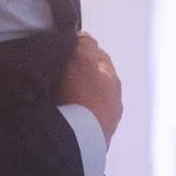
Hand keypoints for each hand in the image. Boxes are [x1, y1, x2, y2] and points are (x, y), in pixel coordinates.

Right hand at [56, 31, 121, 145]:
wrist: (80, 138)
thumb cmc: (81, 97)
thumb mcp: (82, 60)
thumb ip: (85, 44)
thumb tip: (85, 36)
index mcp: (113, 79)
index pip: (100, 56)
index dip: (83, 50)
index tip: (66, 51)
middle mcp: (115, 99)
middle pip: (97, 79)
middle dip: (81, 74)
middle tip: (60, 73)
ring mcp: (108, 119)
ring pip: (93, 100)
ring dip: (80, 96)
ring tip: (60, 96)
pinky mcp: (98, 136)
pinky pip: (86, 118)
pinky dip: (78, 113)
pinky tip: (66, 115)